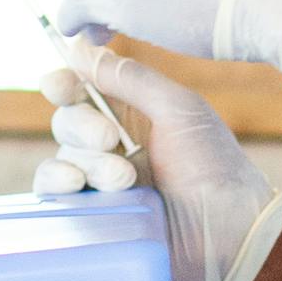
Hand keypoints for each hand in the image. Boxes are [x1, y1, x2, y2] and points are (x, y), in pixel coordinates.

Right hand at [30, 42, 281, 280]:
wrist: (228, 231)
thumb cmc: (214, 165)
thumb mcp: (179, 109)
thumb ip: (131, 77)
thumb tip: (82, 49)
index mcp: (134, 113)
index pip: (83, 89)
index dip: (65, 84)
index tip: (62, 86)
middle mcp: (113, 145)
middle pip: (67, 120)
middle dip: (84, 126)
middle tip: (111, 140)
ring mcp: (101, 182)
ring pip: (63, 155)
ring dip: (88, 162)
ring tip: (125, 179)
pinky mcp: (93, 215)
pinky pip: (53, 193)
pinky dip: (57, 182)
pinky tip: (77, 185)